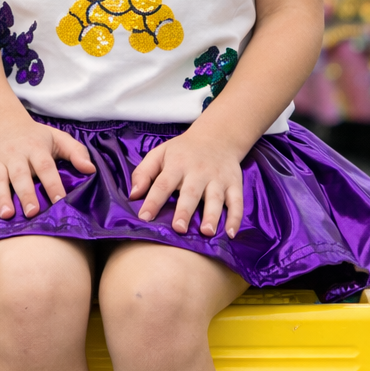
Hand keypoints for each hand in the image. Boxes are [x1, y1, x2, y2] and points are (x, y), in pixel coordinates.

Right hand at [0, 118, 94, 220]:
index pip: (46, 166)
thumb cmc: (35, 137)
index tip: (60, 201)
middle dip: (26, 194)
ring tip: (6, 215)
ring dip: (1, 197)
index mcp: (36, 148)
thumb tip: (91, 169)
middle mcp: (14, 154)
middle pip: (20, 175)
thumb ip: (76, 152)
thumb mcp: (58, 138)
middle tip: (32, 213)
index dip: (53, 184)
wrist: (1, 122)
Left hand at [130, 130, 244, 238]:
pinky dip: (236, 218)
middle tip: (179, 229)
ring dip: (212, 215)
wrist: (218, 137)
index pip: (162, 184)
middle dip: (185, 211)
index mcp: (177, 165)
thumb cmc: (183, 151)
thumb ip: (143, 173)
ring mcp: (218, 179)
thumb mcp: (159, 154)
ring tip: (207, 232)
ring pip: (215, 198)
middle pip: (190, 192)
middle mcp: (198, 172)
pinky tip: (231, 233)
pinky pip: (237, 202)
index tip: (144, 217)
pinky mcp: (234, 184)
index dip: (153, 201)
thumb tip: (133, 195)